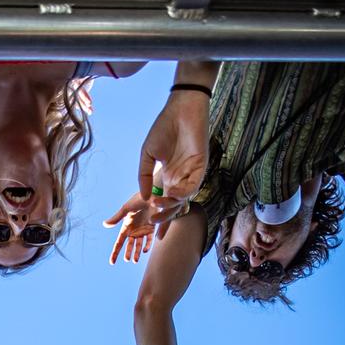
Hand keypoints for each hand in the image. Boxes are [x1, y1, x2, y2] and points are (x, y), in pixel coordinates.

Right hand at [103, 193, 155, 265]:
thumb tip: (104, 224)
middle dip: (128, 253)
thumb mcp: (126, 209)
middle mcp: (134, 230)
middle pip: (129, 246)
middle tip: (128, 260)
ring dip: (137, 253)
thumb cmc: (137, 200)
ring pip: (139, 245)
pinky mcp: (151, 229)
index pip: (119, 243)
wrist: (151, 194)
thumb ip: (116, 218)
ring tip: (135, 260)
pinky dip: (147, 246)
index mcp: (126, 227)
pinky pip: (149, 240)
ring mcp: (142, 231)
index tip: (112, 262)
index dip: (115, 252)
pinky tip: (145, 250)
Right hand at [138, 90, 208, 237]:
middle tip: (154, 224)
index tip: (155, 237)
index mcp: (168, 177)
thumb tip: (143, 199)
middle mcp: (180, 179)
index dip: (161, 220)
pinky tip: (171, 194)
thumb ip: (143, 177)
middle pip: (174, 205)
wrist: (181, 108)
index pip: (164, 203)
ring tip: (157, 207)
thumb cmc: (164, 128)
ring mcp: (191, 174)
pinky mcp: (201, 167)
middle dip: (164, 217)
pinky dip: (182, 193)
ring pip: (183, 199)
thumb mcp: (147, 155)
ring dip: (170, 205)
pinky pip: (192, 186)